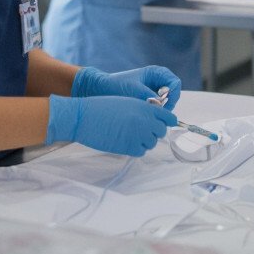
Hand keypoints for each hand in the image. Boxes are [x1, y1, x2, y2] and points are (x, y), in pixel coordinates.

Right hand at [46, 95, 175, 156]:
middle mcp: (145, 121)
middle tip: (140, 130)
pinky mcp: (128, 147)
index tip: (162, 124)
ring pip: (151, 143)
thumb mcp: (127, 102)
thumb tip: (154, 121)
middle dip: (153, 132)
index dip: (166, 122)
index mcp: (146, 107)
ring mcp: (138, 134)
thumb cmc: (102, 107)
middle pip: (161, 131)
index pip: (168, 118)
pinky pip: (140, 151)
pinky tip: (124, 141)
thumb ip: (143, 110)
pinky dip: (135, 148)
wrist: (84, 116)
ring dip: (143, 141)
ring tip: (128, 135)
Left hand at [71, 65, 181, 108]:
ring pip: (166, 102)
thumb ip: (149, 96)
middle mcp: (157, 80)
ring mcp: (153, 89)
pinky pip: (158, 106)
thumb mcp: (134, 90)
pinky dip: (155, 111)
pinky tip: (146, 115)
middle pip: (173, 94)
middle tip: (157, 112)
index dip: (173, 94)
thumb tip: (160, 105)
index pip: (174, 83)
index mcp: (156, 72)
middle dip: (168, 103)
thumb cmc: (117, 85)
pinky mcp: (148, 98)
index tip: (164, 104)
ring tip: (150, 114)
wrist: (102, 89)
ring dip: (161, 109)